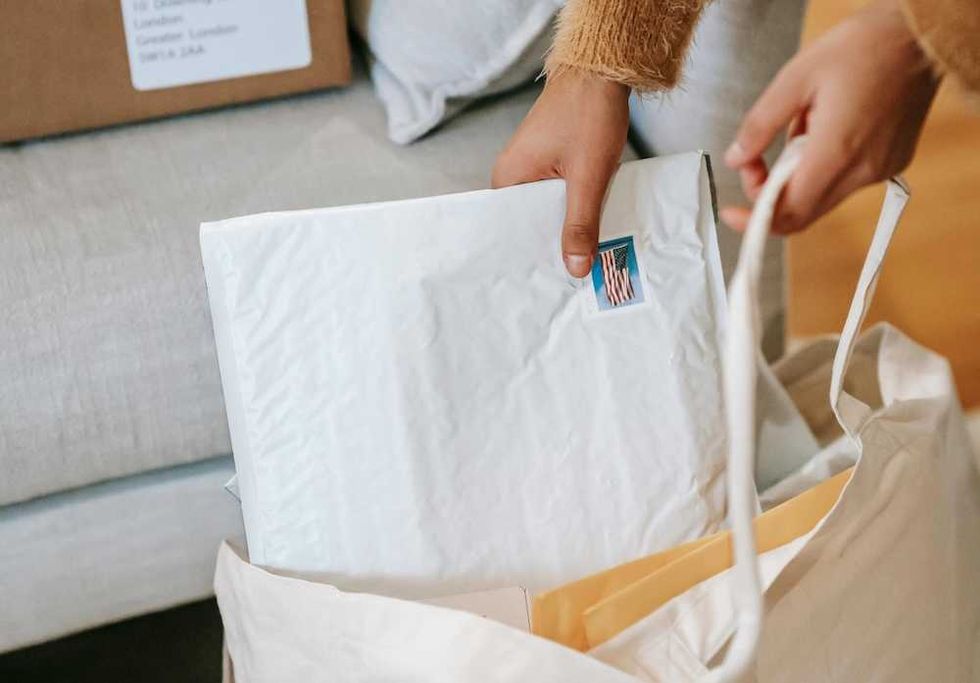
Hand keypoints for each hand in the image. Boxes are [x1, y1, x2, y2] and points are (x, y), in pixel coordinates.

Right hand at [493, 71, 629, 276]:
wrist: (603, 70)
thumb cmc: (588, 113)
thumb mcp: (588, 176)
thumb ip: (581, 223)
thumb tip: (576, 268)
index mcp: (507, 179)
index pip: (510, 231)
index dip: (532, 255)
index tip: (548, 282)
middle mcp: (513, 175)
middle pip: (531, 223)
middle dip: (553, 245)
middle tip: (574, 277)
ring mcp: (532, 168)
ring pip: (549, 211)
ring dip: (568, 226)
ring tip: (584, 258)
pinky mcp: (551, 163)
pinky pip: (559, 196)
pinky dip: (575, 208)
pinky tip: (591, 226)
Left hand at [721, 0, 939, 233]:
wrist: (923, 34)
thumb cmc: (863, 46)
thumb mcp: (796, 77)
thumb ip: (760, 125)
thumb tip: (736, 158)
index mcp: (837, 153)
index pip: (788, 212)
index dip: (754, 219)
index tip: (731, 212)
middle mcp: (863, 171)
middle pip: (803, 211)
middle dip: (769, 193)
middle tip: (756, 159)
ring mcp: (881, 170)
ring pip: (821, 197)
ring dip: (796, 176)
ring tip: (802, 124)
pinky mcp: (892, 164)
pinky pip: (845, 181)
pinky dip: (823, 166)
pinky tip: (826, 128)